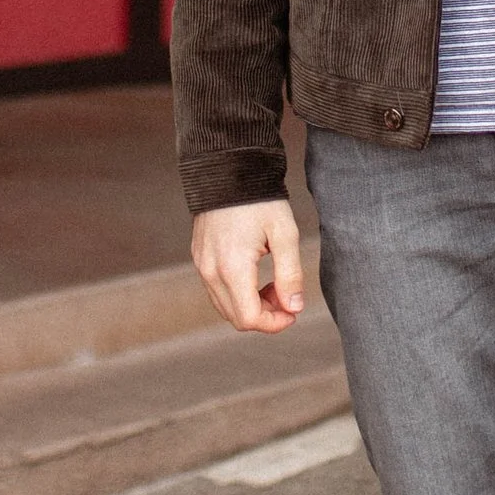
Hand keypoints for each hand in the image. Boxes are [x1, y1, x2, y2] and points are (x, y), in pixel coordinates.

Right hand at [192, 195, 307, 331]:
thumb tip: (294, 308)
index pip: (250, 318)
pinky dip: (238, 293)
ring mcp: (202, 265)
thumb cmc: (260, 199)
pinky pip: (216, 290)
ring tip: (273, 283)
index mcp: (232, 267)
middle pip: (236, 318)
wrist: (229, 170)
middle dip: (266, 315)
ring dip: (251, 305)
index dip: (275, 324)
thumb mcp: (285, 233)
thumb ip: (291, 274)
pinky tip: (256, 275)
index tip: (293, 310)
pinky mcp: (200, 258)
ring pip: (225, 307)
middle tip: (286, 294)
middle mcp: (211, 271)